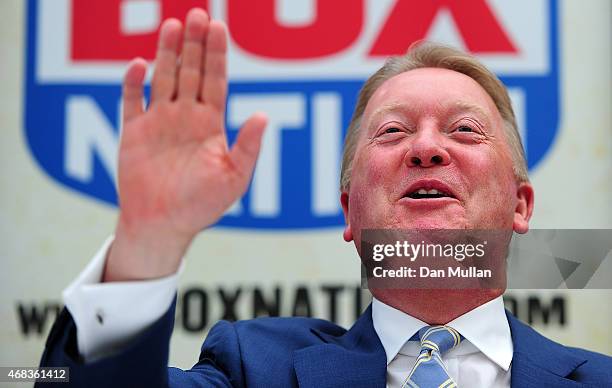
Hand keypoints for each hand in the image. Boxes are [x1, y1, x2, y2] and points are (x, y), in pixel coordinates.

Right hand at [103, 9, 266, 280]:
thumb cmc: (202, 205)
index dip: (216, 54)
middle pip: (191, 72)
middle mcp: (185, 117)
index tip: (218, 27)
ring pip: (163, 78)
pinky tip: (139, 64)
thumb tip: (263, 115)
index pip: (215, 81)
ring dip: (167, 52)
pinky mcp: (133, 133)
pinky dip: (133, 83)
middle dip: (194, 44)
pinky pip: (131, 101)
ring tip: (173, 25)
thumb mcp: (234, 177)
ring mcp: (159, 122)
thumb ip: (247, 146)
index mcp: (210, 124)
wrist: (163, 226)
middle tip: (198, 14)